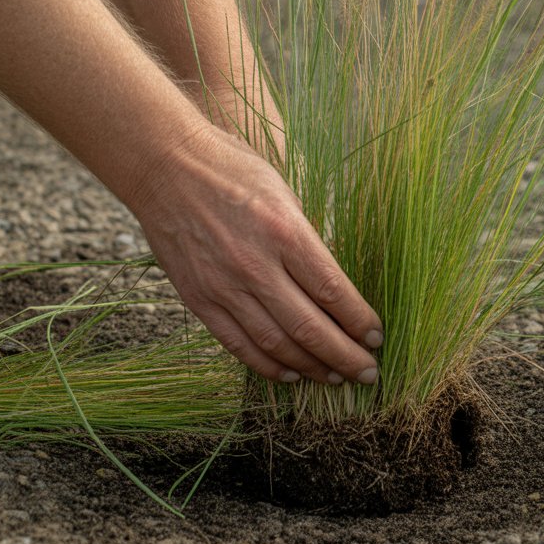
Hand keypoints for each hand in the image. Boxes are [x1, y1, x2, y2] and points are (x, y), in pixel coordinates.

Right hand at [126, 123, 381, 384]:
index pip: (333, 291)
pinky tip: (290, 375)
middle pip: (309, 326)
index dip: (359, 322)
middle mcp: (256, 265)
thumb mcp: (286, 195)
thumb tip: (333, 286)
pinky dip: (267, 365)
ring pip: (276, 343)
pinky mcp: (199, 299)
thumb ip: (308, 242)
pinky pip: (237, 344)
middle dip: (345, 356)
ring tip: (335, 377)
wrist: (166, 166)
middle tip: (368, 373)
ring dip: (311, 367)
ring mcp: (224, 286)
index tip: (377, 338)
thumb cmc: (234, 171)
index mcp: (286, 232)